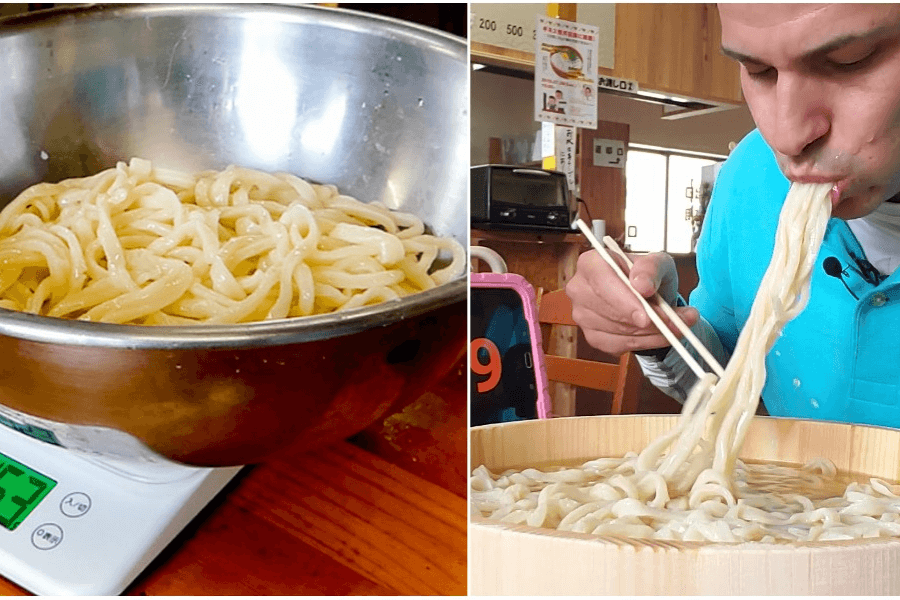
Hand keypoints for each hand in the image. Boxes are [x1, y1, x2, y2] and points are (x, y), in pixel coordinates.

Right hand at [564, 249, 698, 355]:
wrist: (647, 297)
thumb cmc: (648, 277)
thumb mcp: (659, 263)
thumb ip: (652, 268)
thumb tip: (642, 284)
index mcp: (591, 263)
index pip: (601, 281)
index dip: (624, 300)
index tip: (647, 316)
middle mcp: (580, 289)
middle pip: (609, 310)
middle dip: (645, 321)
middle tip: (676, 323)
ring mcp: (582, 315)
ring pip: (618, 330)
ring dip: (652, 333)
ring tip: (678, 326)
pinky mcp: (592, 336)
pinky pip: (619, 345)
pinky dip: (645, 343)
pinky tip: (661, 335)